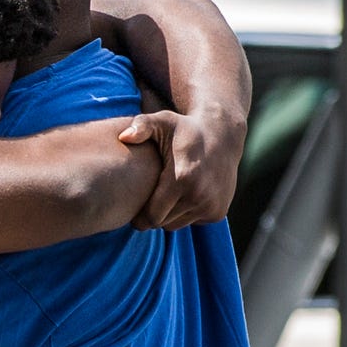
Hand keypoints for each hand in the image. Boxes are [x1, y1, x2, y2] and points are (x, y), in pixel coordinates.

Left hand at [121, 104, 244, 230]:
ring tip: (165, 195)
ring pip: (176, 225)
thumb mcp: (162, 121)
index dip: (139, 216)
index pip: (152, 216)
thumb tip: (124, 137)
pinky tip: (183, 194)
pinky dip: (184, 213)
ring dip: (168, 215)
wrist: (222, 135)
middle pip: (162, 223)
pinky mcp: (219, 212)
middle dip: (152, 215)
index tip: (132, 208)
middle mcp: (199, 196)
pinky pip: (191, 222)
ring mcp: (212, 206)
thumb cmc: (183, 129)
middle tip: (146, 200)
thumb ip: (141, 126)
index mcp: (182, 179)